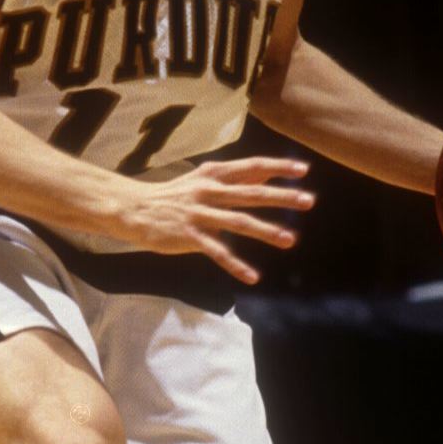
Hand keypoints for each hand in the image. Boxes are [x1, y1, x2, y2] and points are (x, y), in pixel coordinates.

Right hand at [120, 157, 314, 285]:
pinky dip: (236, 265)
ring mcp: (199, 214)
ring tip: (290, 240)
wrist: (133, 208)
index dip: (278, 168)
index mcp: (213, 174)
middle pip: (250, 193)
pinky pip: (217, 252)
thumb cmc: (173, 195)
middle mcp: (208, 191)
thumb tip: (267, 174)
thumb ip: (233, 178)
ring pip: (238, 221)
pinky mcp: (189, 236)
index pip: (251, 167)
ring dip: (266, 231)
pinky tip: (253, 277)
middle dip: (281, 197)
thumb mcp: (202, 179)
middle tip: (309, 200)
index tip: (303, 170)